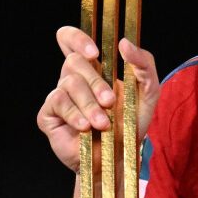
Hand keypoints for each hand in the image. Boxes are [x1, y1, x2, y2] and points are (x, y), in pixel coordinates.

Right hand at [36, 26, 161, 170]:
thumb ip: (144, 64)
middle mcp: (73, 79)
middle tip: (110, 103)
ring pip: (68, 83)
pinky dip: (75, 115)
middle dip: (95, 83)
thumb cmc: (131, 124)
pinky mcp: (48, 115)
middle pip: (73, 61)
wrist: (118, 159)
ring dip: (89, 105)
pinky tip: (85, 127)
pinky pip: (57, 103)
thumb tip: (124, 44)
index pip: (71, 40)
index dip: (76, 38)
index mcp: (93, 68)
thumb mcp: (149, 92)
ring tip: (102, 124)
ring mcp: (59, 95)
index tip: (94, 51)